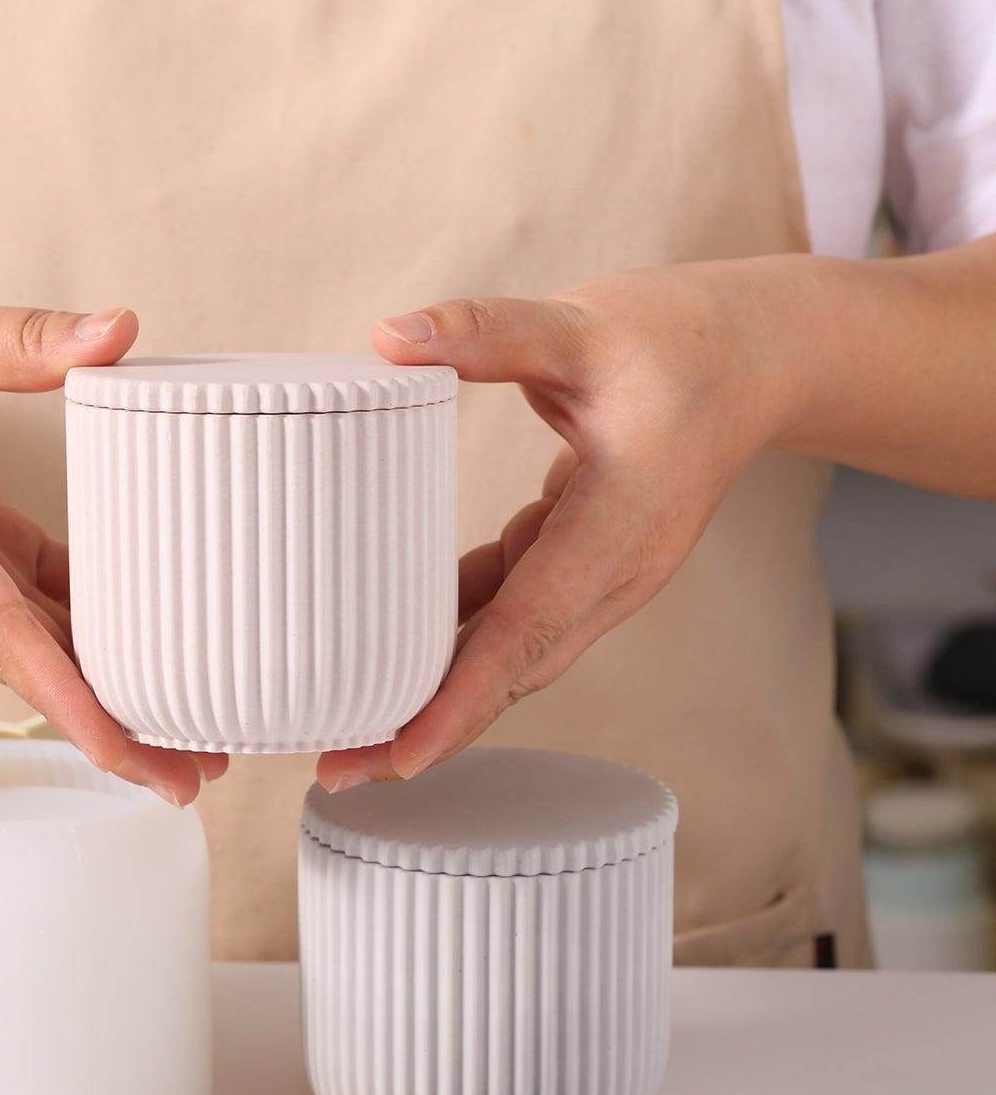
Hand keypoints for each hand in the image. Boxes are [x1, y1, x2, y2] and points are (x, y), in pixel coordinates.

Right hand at [0, 277, 222, 805]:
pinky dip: (79, 629)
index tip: (123, 749)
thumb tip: (120, 335)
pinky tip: (144, 639)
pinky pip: (23, 605)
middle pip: (24, 667)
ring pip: (28, 647)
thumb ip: (26, 340)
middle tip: (194, 771)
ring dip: (102, 689)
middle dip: (106, 726)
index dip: (65, 694)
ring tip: (185, 726)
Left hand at [317, 257, 802, 790]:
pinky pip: (513, 614)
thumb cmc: (682, 342)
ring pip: (510, 651)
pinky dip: (456, 635)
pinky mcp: (583, 563)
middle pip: (511, 670)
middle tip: (337, 767)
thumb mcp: (583, 327)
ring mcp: (601, 576)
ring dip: (435, 691)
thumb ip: (490, 332)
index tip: (400, 755)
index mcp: (617, 529)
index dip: (461, 699)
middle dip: (428, 726)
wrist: (757, 358)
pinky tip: (390, 641)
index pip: (527, 630)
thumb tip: (392, 337)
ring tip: (349, 727)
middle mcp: (613, 573)